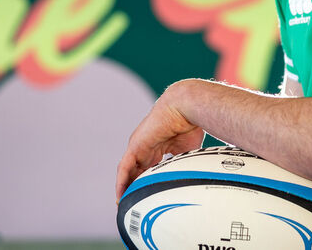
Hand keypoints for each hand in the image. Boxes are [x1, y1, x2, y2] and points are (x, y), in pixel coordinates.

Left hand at [115, 81, 205, 201]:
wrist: (185, 107)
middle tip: (133, 205)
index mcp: (158, 147)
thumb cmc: (190, 124)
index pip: (149, 169)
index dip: (147, 183)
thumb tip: (190, 178)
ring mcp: (139, 146)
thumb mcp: (188, 150)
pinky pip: (124, 167)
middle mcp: (146, 147)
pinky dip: (121, 181)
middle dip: (134, 188)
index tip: (147, 197)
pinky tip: (120, 194)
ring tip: (124, 204)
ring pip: (128, 171)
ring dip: (125, 188)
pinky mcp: (135, 146)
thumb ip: (184, 163)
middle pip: (136, 172)